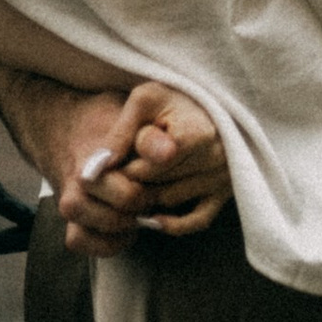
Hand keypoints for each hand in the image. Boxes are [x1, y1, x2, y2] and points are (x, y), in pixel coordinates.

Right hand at [0, 53, 230, 251]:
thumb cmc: (110, 106)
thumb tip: (164, 143)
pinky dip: (106, 244)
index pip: (120, 186)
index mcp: (90, 151)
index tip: (152, 175)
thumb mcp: (133, 101)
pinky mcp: (74, 218)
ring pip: (88, 232)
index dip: (142, 186)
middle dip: (136, 206)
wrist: (62, 112)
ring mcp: (69, 201)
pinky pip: (83, 245)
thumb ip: (148, 123)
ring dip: (121, 227)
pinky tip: (127, 230)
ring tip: (140, 209)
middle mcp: (73, 179)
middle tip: (151, 192)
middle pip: (109, 213)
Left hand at [63, 84, 232, 252]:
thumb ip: (121, 132)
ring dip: (148, 193)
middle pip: (156, 183)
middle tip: (128, 164)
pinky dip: (173, 224)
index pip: (150, 165)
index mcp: (198, 132)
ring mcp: (222, 177)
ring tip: (141, 174)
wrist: (208, 105)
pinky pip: (197, 221)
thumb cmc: (172, 98)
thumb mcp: (144, 101)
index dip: (130, 161)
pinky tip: (153, 217)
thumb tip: (96, 169)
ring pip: (169, 200)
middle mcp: (216, 157)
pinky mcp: (224, 192)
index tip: (126, 153)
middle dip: (135, 176)